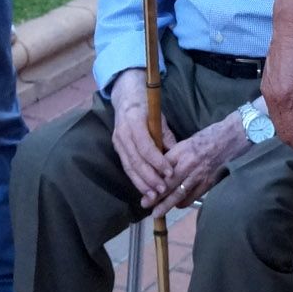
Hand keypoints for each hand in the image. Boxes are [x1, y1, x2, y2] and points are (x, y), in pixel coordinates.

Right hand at [108, 71, 176, 205]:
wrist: (125, 95)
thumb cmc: (146, 105)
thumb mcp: (159, 116)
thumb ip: (167, 136)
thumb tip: (175, 156)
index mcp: (133, 121)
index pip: (145, 147)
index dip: (157, 161)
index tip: (169, 173)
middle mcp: (122, 133)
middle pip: (135, 160)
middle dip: (149, 178)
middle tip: (163, 190)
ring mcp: (117, 141)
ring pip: (129, 167)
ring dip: (142, 183)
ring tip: (154, 196)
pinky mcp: (116, 148)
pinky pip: (126, 166)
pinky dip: (136, 179)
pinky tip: (145, 189)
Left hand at [150, 117, 249, 216]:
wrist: (234, 136)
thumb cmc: (212, 135)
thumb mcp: (190, 140)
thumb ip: (177, 153)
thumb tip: (163, 166)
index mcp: (182, 150)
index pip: (162, 167)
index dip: (151, 179)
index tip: (142, 186)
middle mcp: (189, 163)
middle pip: (168, 183)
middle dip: (155, 196)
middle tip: (144, 205)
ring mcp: (200, 174)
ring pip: (180, 193)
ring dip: (167, 204)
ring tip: (157, 213)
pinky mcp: (210, 181)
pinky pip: (194, 195)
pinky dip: (184, 202)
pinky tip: (178, 206)